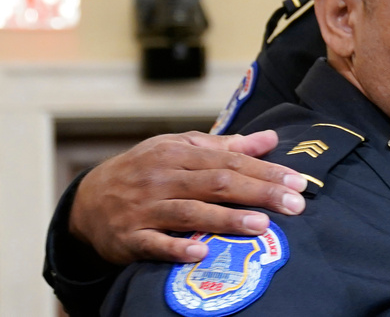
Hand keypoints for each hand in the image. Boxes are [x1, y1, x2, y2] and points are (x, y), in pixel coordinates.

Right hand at [68, 130, 306, 264]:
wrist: (88, 200)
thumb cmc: (146, 171)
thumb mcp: (180, 149)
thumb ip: (225, 146)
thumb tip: (270, 138)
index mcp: (178, 153)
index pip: (230, 160)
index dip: (266, 170)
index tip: (298, 182)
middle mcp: (163, 177)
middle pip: (218, 183)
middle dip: (259, 192)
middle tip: (295, 205)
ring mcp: (145, 208)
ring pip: (190, 212)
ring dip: (226, 219)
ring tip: (261, 225)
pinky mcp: (130, 238)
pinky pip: (155, 244)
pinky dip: (177, 248)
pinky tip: (201, 253)